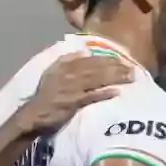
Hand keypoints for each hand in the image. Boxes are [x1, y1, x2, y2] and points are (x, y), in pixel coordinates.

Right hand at [14, 52, 129, 134]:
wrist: (33, 114)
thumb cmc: (45, 95)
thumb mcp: (53, 72)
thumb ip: (68, 60)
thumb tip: (85, 50)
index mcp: (64, 65)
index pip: (90, 58)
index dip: (108, 58)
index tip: (122, 59)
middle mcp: (70, 73)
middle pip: (98, 67)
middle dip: (116, 67)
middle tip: (132, 68)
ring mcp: (72, 88)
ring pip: (98, 79)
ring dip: (115, 77)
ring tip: (130, 77)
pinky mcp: (74, 102)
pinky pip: (93, 96)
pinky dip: (105, 93)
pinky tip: (117, 92)